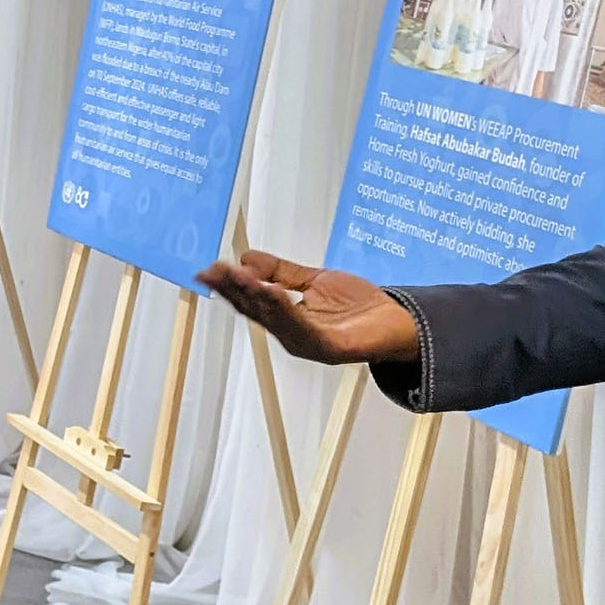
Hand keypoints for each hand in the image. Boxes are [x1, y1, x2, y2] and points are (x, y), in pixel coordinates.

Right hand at [196, 251, 418, 364]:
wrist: (397, 321)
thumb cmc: (358, 306)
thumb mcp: (313, 280)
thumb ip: (281, 271)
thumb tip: (246, 257)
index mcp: (286, 319)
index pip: (250, 301)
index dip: (228, 286)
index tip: (208, 270)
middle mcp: (292, 334)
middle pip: (256, 312)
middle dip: (234, 290)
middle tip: (216, 271)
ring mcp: (309, 343)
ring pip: (275, 320)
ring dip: (256, 297)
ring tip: (240, 278)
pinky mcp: (329, 348)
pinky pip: (303, 328)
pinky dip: (287, 311)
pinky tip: (274, 293)